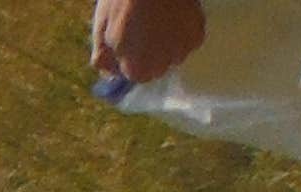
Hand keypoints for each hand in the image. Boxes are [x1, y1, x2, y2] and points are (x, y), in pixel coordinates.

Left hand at [90, 0, 205, 80]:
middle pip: (155, 68)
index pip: (134, 75)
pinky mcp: (197, 36)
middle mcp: (162, 67)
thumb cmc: (122, 1)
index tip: (129, 40)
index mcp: (136, 70)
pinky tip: (173, 16)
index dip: (130, 57)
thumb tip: (109, 75)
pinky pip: (188, 40)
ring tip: (159, 20)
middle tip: (144, 28)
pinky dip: (182, 32)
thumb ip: (104, 57)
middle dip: (149, 54)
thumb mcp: (102, 28)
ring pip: (173, 55)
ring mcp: (182, 52)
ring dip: (167, 44)